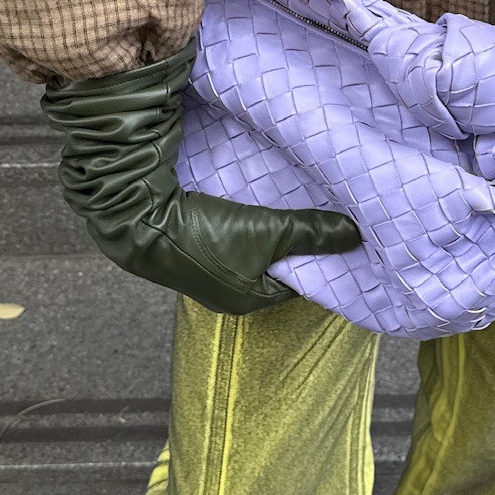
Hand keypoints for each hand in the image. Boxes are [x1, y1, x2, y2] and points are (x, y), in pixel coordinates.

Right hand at [41, 43, 361, 311]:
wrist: (139, 218)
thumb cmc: (206, 235)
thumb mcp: (269, 232)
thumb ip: (312, 232)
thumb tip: (355, 236)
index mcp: (247, 299)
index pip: (294, 281)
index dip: (313, 257)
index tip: (330, 232)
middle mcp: (224, 290)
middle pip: (270, 263)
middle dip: (289, 239)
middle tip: (313, 210)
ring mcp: (203, 267)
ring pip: (246, 246)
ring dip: (261, 225)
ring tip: (281, 200)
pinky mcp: (185, 241)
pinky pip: (223, 230)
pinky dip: (237, 216)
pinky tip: (244, 194)